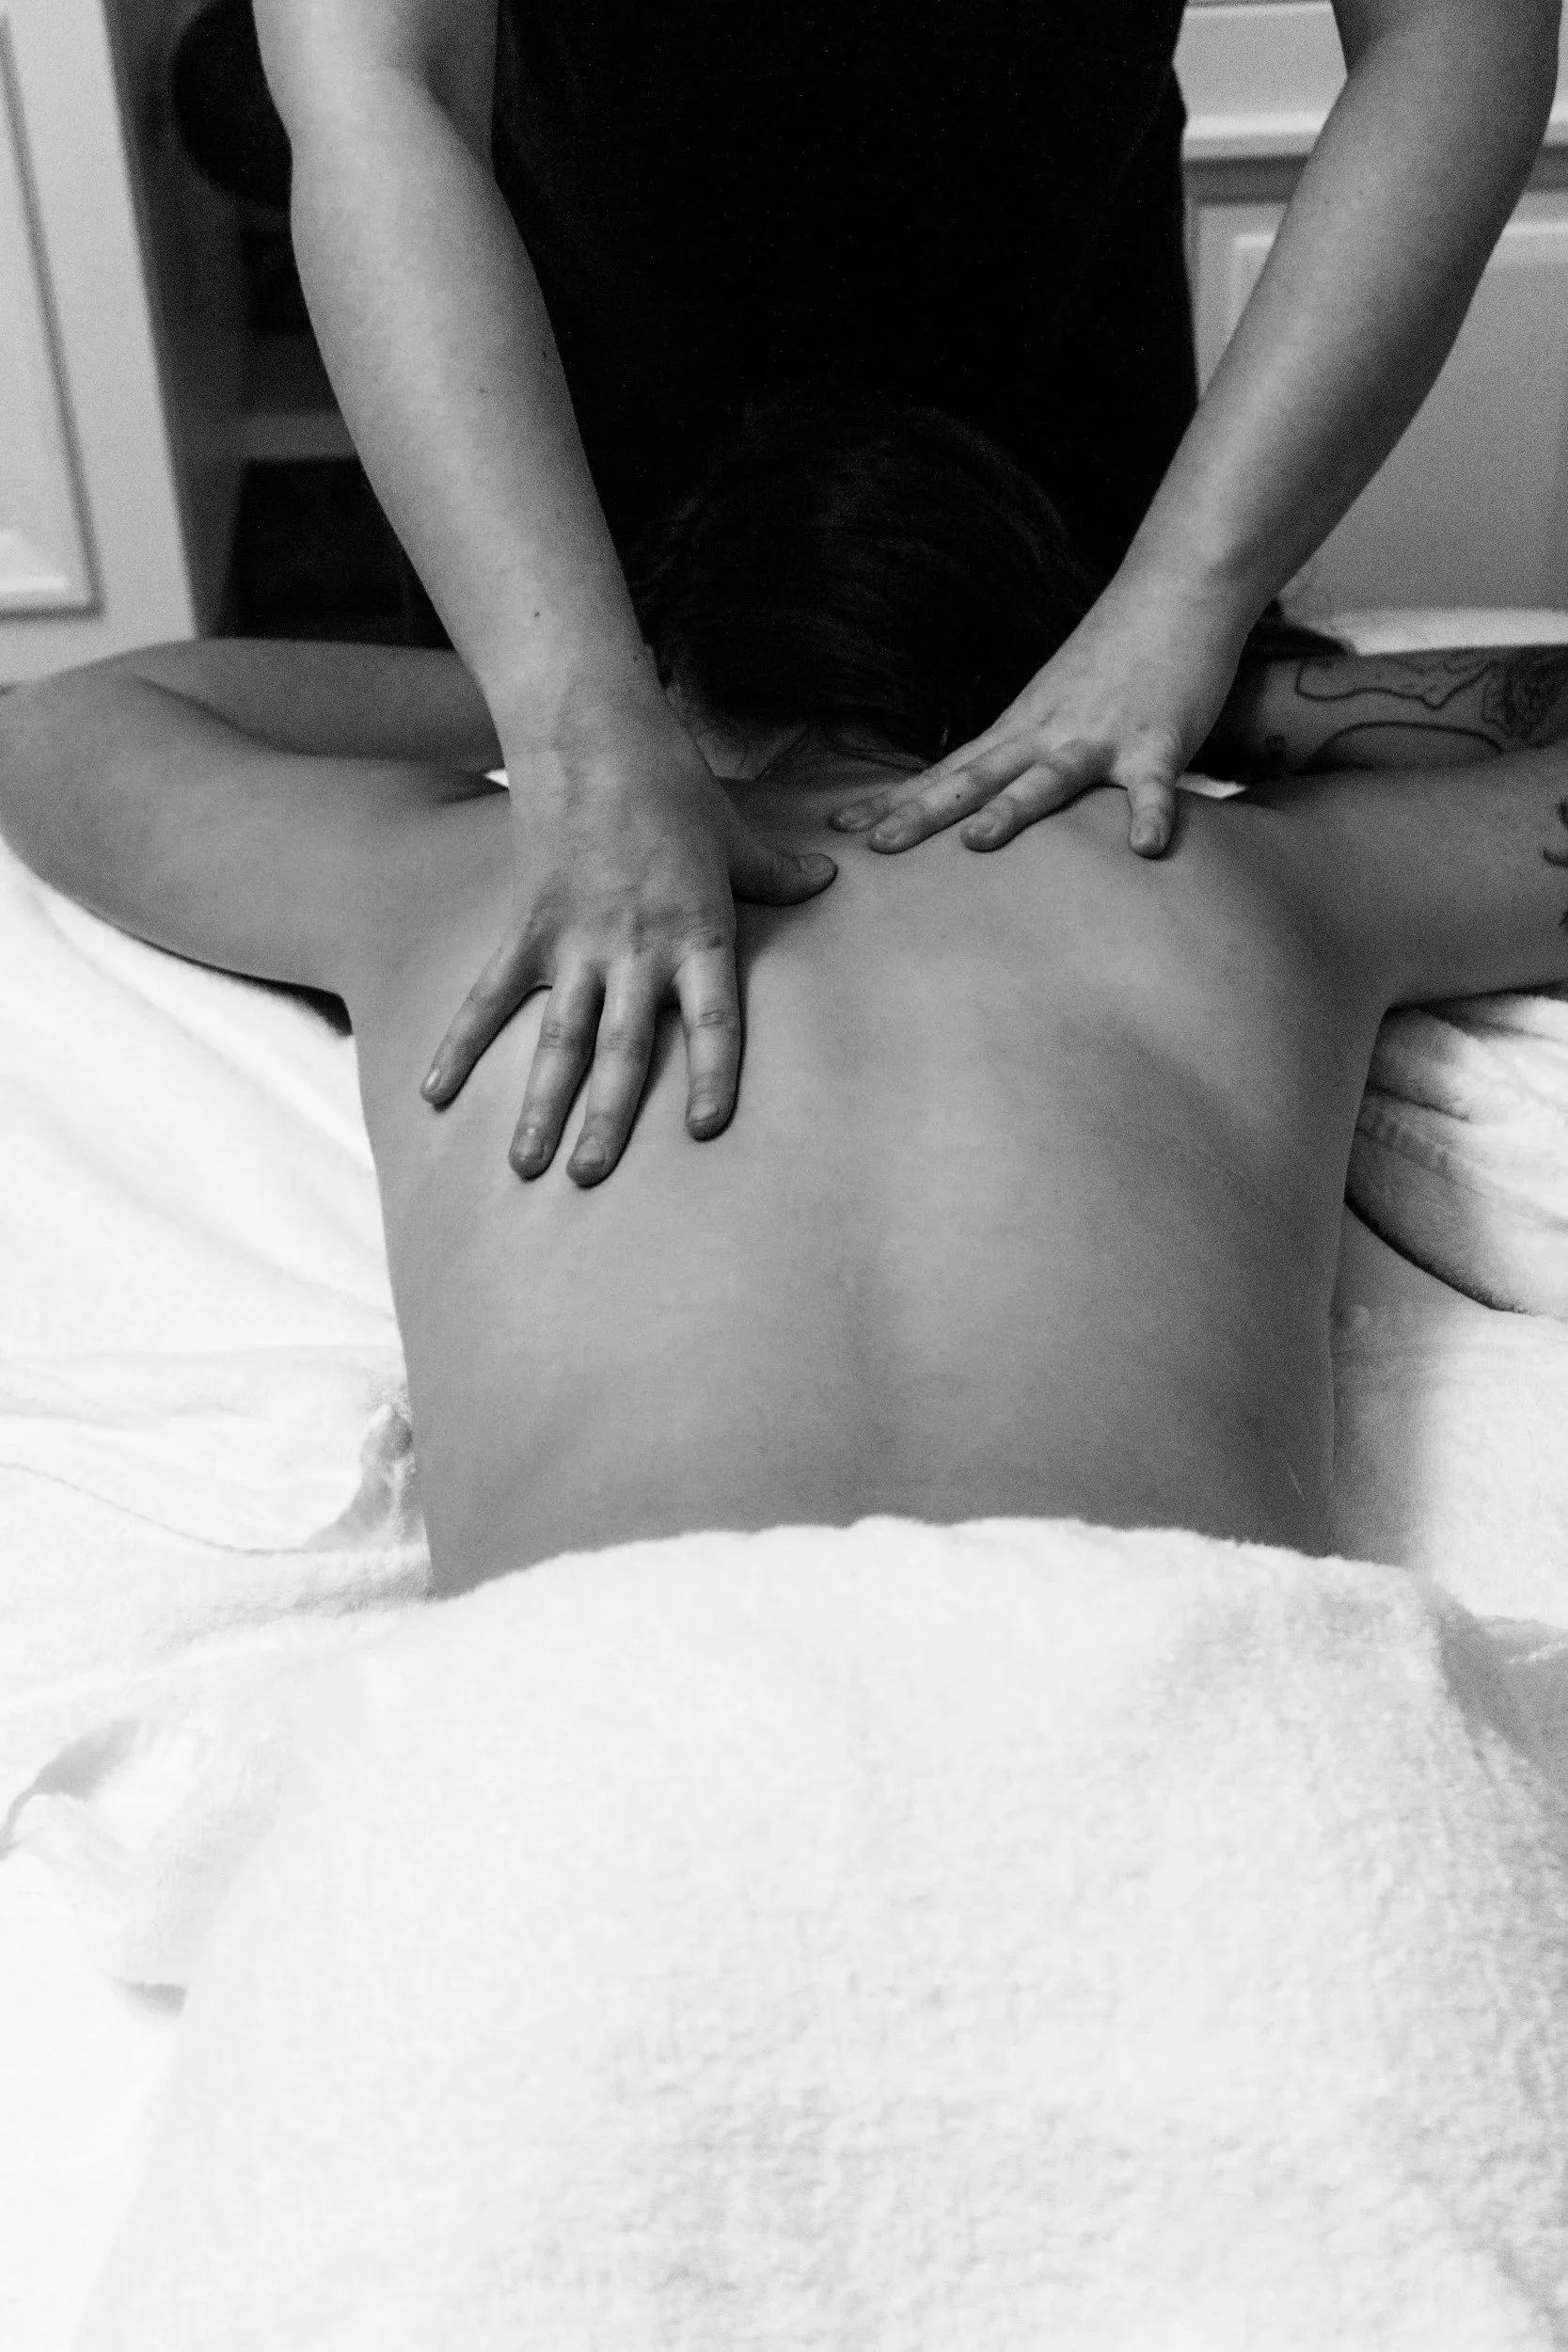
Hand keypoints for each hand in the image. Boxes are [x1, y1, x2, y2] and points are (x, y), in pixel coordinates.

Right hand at [421, 693, 835, 1184]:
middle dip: (607, 1119)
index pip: (714, 1020)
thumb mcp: (735, 833)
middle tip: (591, 1180)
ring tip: (526, 1168)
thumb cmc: (671, 783)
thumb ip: (775, 873)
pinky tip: (435, 1094)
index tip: (703, 1129)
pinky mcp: (527, 926)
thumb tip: (825, 880)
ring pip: (557, 1039)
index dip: (710, 1075)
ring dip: (540, 1106)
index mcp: (698, 932)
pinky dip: (460, 1044)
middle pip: (623, 1049)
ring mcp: (575, 941)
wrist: (590, 731)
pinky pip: (489, 996)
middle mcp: (636, 949)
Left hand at [829, 574, 1249, 858]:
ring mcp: (1099, 737)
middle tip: (876, 848)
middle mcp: (1046, 733)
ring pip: (1049, 778)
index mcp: (1017, 729)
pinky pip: (1153, 786)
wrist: (1176, 588)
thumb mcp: (1050, 704)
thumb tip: (979, 797)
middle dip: (925, 815)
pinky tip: (1144, 849)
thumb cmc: (1114, 655)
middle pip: (974, 779)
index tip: (841, 827)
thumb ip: (1018, 751)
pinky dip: (1148, 815)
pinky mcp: (1158, 741)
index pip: (945, 772)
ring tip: (979, 842)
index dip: (895, 800)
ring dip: (1014, 809)